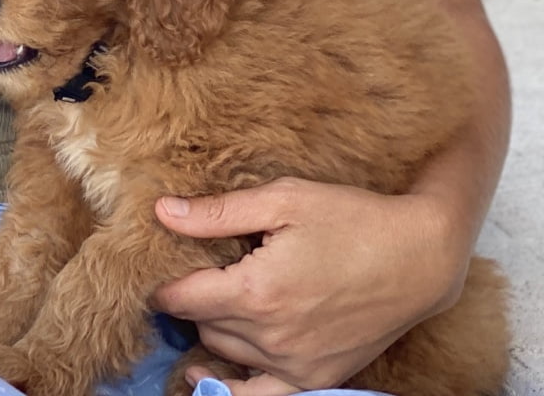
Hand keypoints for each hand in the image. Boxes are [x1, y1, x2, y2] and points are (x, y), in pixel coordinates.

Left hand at [150, 177, 461, 393]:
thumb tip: (163, 212)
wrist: (419, 258)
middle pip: (203, 325)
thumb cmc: (351, 219)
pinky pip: (263, 394)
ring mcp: (298, 365)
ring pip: (228, 354)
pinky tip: (215, 376)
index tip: (156, 267)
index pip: (183, 299)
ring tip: (222, 298)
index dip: (163, 283)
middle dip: (194, 298)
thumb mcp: (282, 200)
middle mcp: (273, 337)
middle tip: (201, 270)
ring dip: (217, 328)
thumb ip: (218, 212)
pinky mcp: (319, 378)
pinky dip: (237, 385)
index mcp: (257, 291)